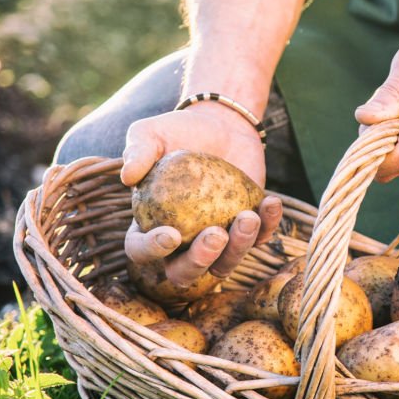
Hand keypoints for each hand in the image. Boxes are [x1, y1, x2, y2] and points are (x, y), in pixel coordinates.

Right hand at [120, 103, 282, 285]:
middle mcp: (181, 243)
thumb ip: (137, 151)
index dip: (152, 250)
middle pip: (184, 273)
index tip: (171, 234)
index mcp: (149, 225)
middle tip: (216, 234)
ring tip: (248, 217)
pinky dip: (268, 226)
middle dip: (200, 262)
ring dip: (238, 248)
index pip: (141, 249)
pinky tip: (270, 203)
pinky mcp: (247, 231)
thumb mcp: (151, 134)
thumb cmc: (179, 131)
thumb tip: (128, 177)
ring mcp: (217, 241)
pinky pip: (259, 238)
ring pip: (224, 264)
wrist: (221, 126)